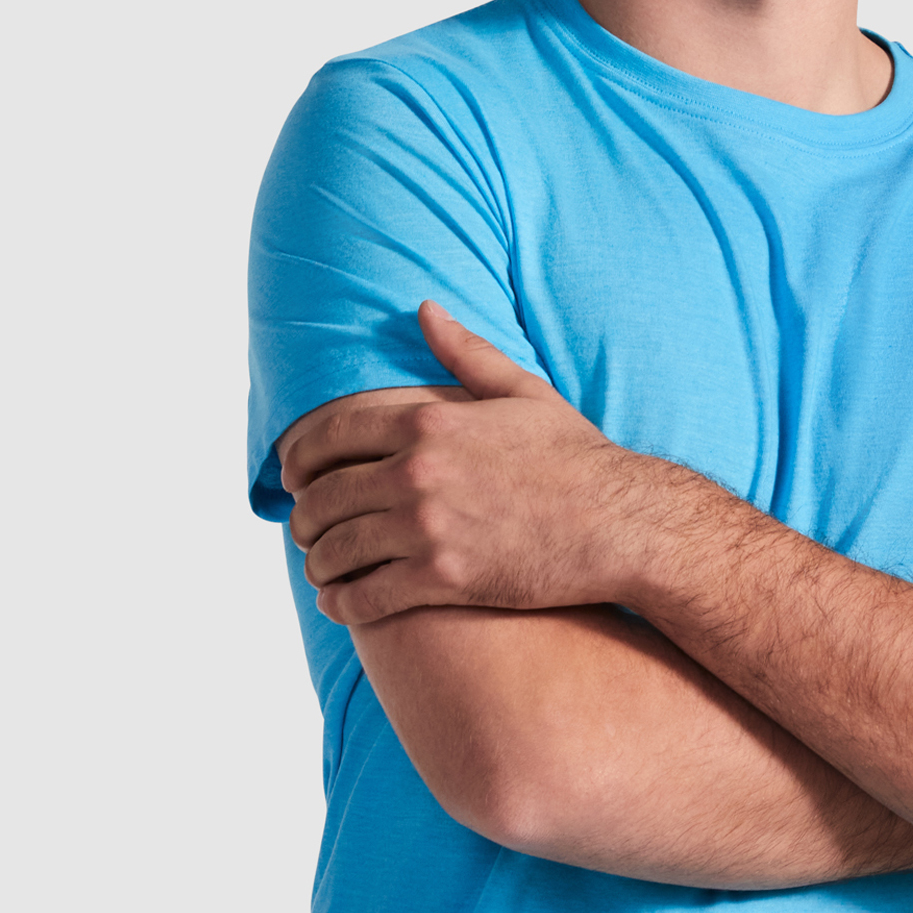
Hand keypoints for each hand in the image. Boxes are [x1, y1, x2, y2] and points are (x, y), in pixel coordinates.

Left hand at [285, 304, 657, 625]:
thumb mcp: (523, 392)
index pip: (331, 435)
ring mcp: (427, 527)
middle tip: (302, 529)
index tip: (290, 474)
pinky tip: (339, 603)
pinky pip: (367, 595)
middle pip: (324, 494)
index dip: (298, 457)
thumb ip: (465, 352)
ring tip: (319, 568)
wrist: (622, 524)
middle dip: (303, 515)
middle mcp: (417, 472)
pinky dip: (343, 601)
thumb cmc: (578, 459)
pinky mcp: (443, 578)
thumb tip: (425, 308)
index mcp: (428, 422)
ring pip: (337, 547)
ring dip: (317, 561)